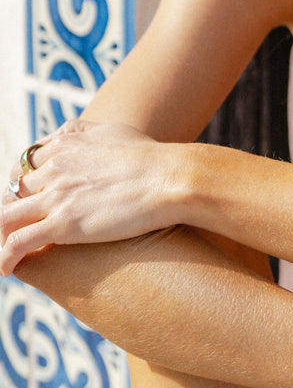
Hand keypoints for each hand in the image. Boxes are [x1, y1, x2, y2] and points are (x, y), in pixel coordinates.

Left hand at [0, 119, 174, 275]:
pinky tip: (6, 269)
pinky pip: (17, 243)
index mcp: (66, 144)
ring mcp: (56, 196)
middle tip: (21, 226)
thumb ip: (84, 131)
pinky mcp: (63, 224)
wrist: (169, 177)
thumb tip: (69, 134)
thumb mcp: (112, 130)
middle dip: (13, 208)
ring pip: (5, 216)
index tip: (31, 198)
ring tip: (5, 252)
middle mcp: (55, 167)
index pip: (26, 164)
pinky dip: (5, 257)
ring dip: (1, 233)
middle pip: (13, 190)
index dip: (24, 183)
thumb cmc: (150, 156)